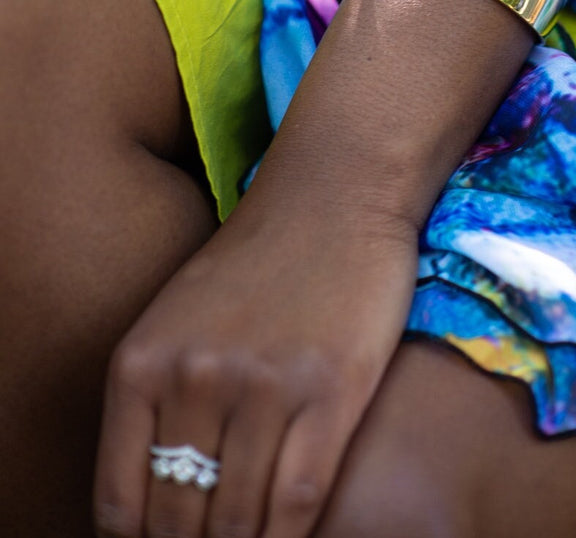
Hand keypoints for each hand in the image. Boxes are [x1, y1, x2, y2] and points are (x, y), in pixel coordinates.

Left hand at [93, 197, 418, 537]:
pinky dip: (290, 536)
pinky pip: (297, 499)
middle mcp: (192, 378)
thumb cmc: (262, 255)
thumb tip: (157, 499)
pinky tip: (290, 534)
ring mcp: (262, 387)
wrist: (338, 188)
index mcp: (141, 364)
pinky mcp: (330, 390)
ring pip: (241, 523)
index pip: (122, 506)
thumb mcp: (179, 316)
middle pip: (180, 523)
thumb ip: (160, 397)